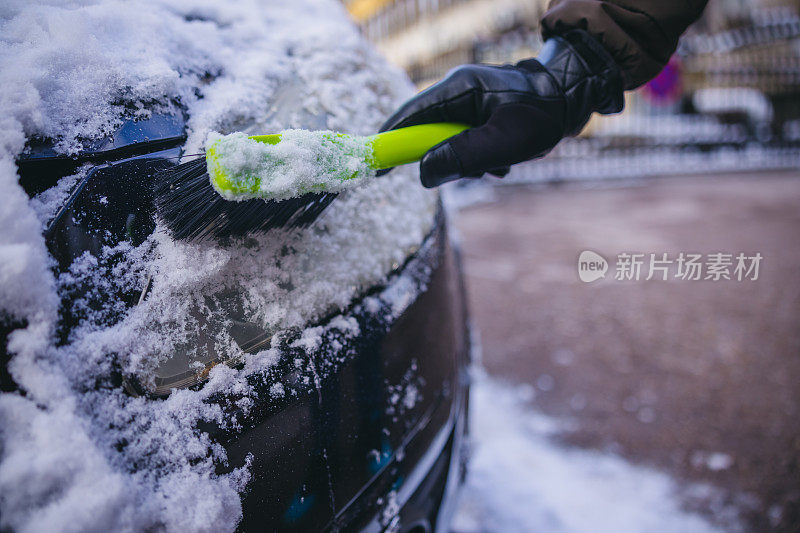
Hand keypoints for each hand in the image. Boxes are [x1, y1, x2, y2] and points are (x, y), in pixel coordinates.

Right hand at [379, 30, 623, 187]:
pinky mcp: (479, 111)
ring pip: (449, 140)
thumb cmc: (541, 115)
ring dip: (469, 161)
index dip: (391, 140)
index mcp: (459, 88)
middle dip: (447, 158)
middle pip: (428, 132)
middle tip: (475, 170)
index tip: (376, 166)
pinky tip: (503, 161)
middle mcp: (459, 90)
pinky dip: (480, 156)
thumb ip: (462, 157)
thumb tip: (424, 174)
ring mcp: (469, 100)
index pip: (410, 114)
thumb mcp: (503, 142)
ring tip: (499, 165)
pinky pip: (465, 139)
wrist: (574, 95)